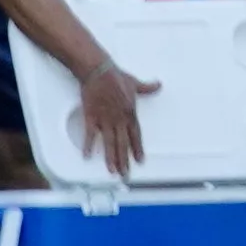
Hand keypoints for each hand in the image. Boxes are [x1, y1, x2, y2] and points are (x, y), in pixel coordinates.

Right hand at [77, 60, 160, 175]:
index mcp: (130, 113)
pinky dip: (88, 145)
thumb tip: (158, 84)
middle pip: (123, 144)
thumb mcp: (135, 83)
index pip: (136, 135)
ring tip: (112, 171)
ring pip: (109, 143)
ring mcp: (105, 119)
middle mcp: (119, 119)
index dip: (137, 149)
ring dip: (110, 158)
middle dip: (124, 160)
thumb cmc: (117, 76)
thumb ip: (147, 88)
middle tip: (125, 174)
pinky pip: (90, 135)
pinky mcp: (91, 117)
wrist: (98, 71)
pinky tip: (87, 156)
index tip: (139, 161)